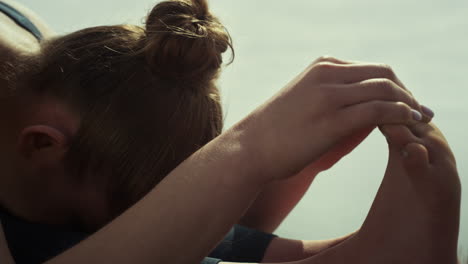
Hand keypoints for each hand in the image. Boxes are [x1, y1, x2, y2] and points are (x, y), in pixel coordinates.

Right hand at [239, 56, 430, 180]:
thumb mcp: (307, 102)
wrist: (250, 148)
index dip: (395, 84)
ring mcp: (329, 94)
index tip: (405, 101)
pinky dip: (399, 116)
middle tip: (418, 111)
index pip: (371, 68)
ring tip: (418, 120)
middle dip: (406, 91)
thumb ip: (337, 99)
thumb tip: (372, 112)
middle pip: (384, 73)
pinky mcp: (332, 119)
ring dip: (408, 104)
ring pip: (384, 89)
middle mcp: (326, 73)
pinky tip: (408, 125)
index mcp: (321, 67)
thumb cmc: (277, 132)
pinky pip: (378, 111)